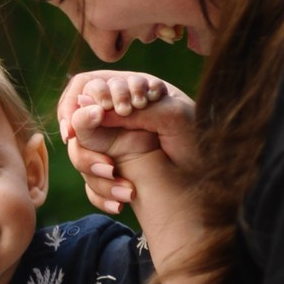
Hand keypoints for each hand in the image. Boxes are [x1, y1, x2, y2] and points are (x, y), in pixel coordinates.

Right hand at [57, 71, 195, 215]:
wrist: (208, 187)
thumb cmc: (200, 144)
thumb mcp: (173, 117)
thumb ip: (135, 110)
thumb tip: (92, 109)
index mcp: (132, 93)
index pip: (88, 85)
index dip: (77, 102)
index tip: (92, 119)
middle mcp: (117, 119)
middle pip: (75, 124)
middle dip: (86, 151)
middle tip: (110, 168)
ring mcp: (111, 147)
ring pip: (78, 156)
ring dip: (95, 174)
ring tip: (128, 190)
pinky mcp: (112, 174)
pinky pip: (90, 185)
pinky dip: (103, 194)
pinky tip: (127, 199)